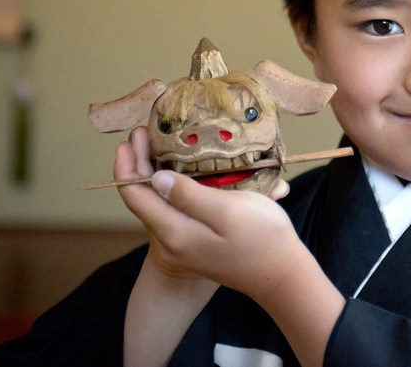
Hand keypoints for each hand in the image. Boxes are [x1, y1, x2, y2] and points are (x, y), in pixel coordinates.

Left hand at [114, 126, 292, 288]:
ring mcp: (185, 244)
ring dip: (155, 173)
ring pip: (159, 204)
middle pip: (144, 199)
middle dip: (139, 165)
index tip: (127, 140)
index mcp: (176, 232)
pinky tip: (184, 171)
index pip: (136, 197)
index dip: (127, 167)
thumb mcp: (229, 211)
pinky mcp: (199, 242)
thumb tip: (157, 179)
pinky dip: (172, 186)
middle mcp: (173, 241)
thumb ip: (190, 196)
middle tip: (141, 132)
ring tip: (157, 144)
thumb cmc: (263, 239)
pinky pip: (175, 210)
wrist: (283, 277)